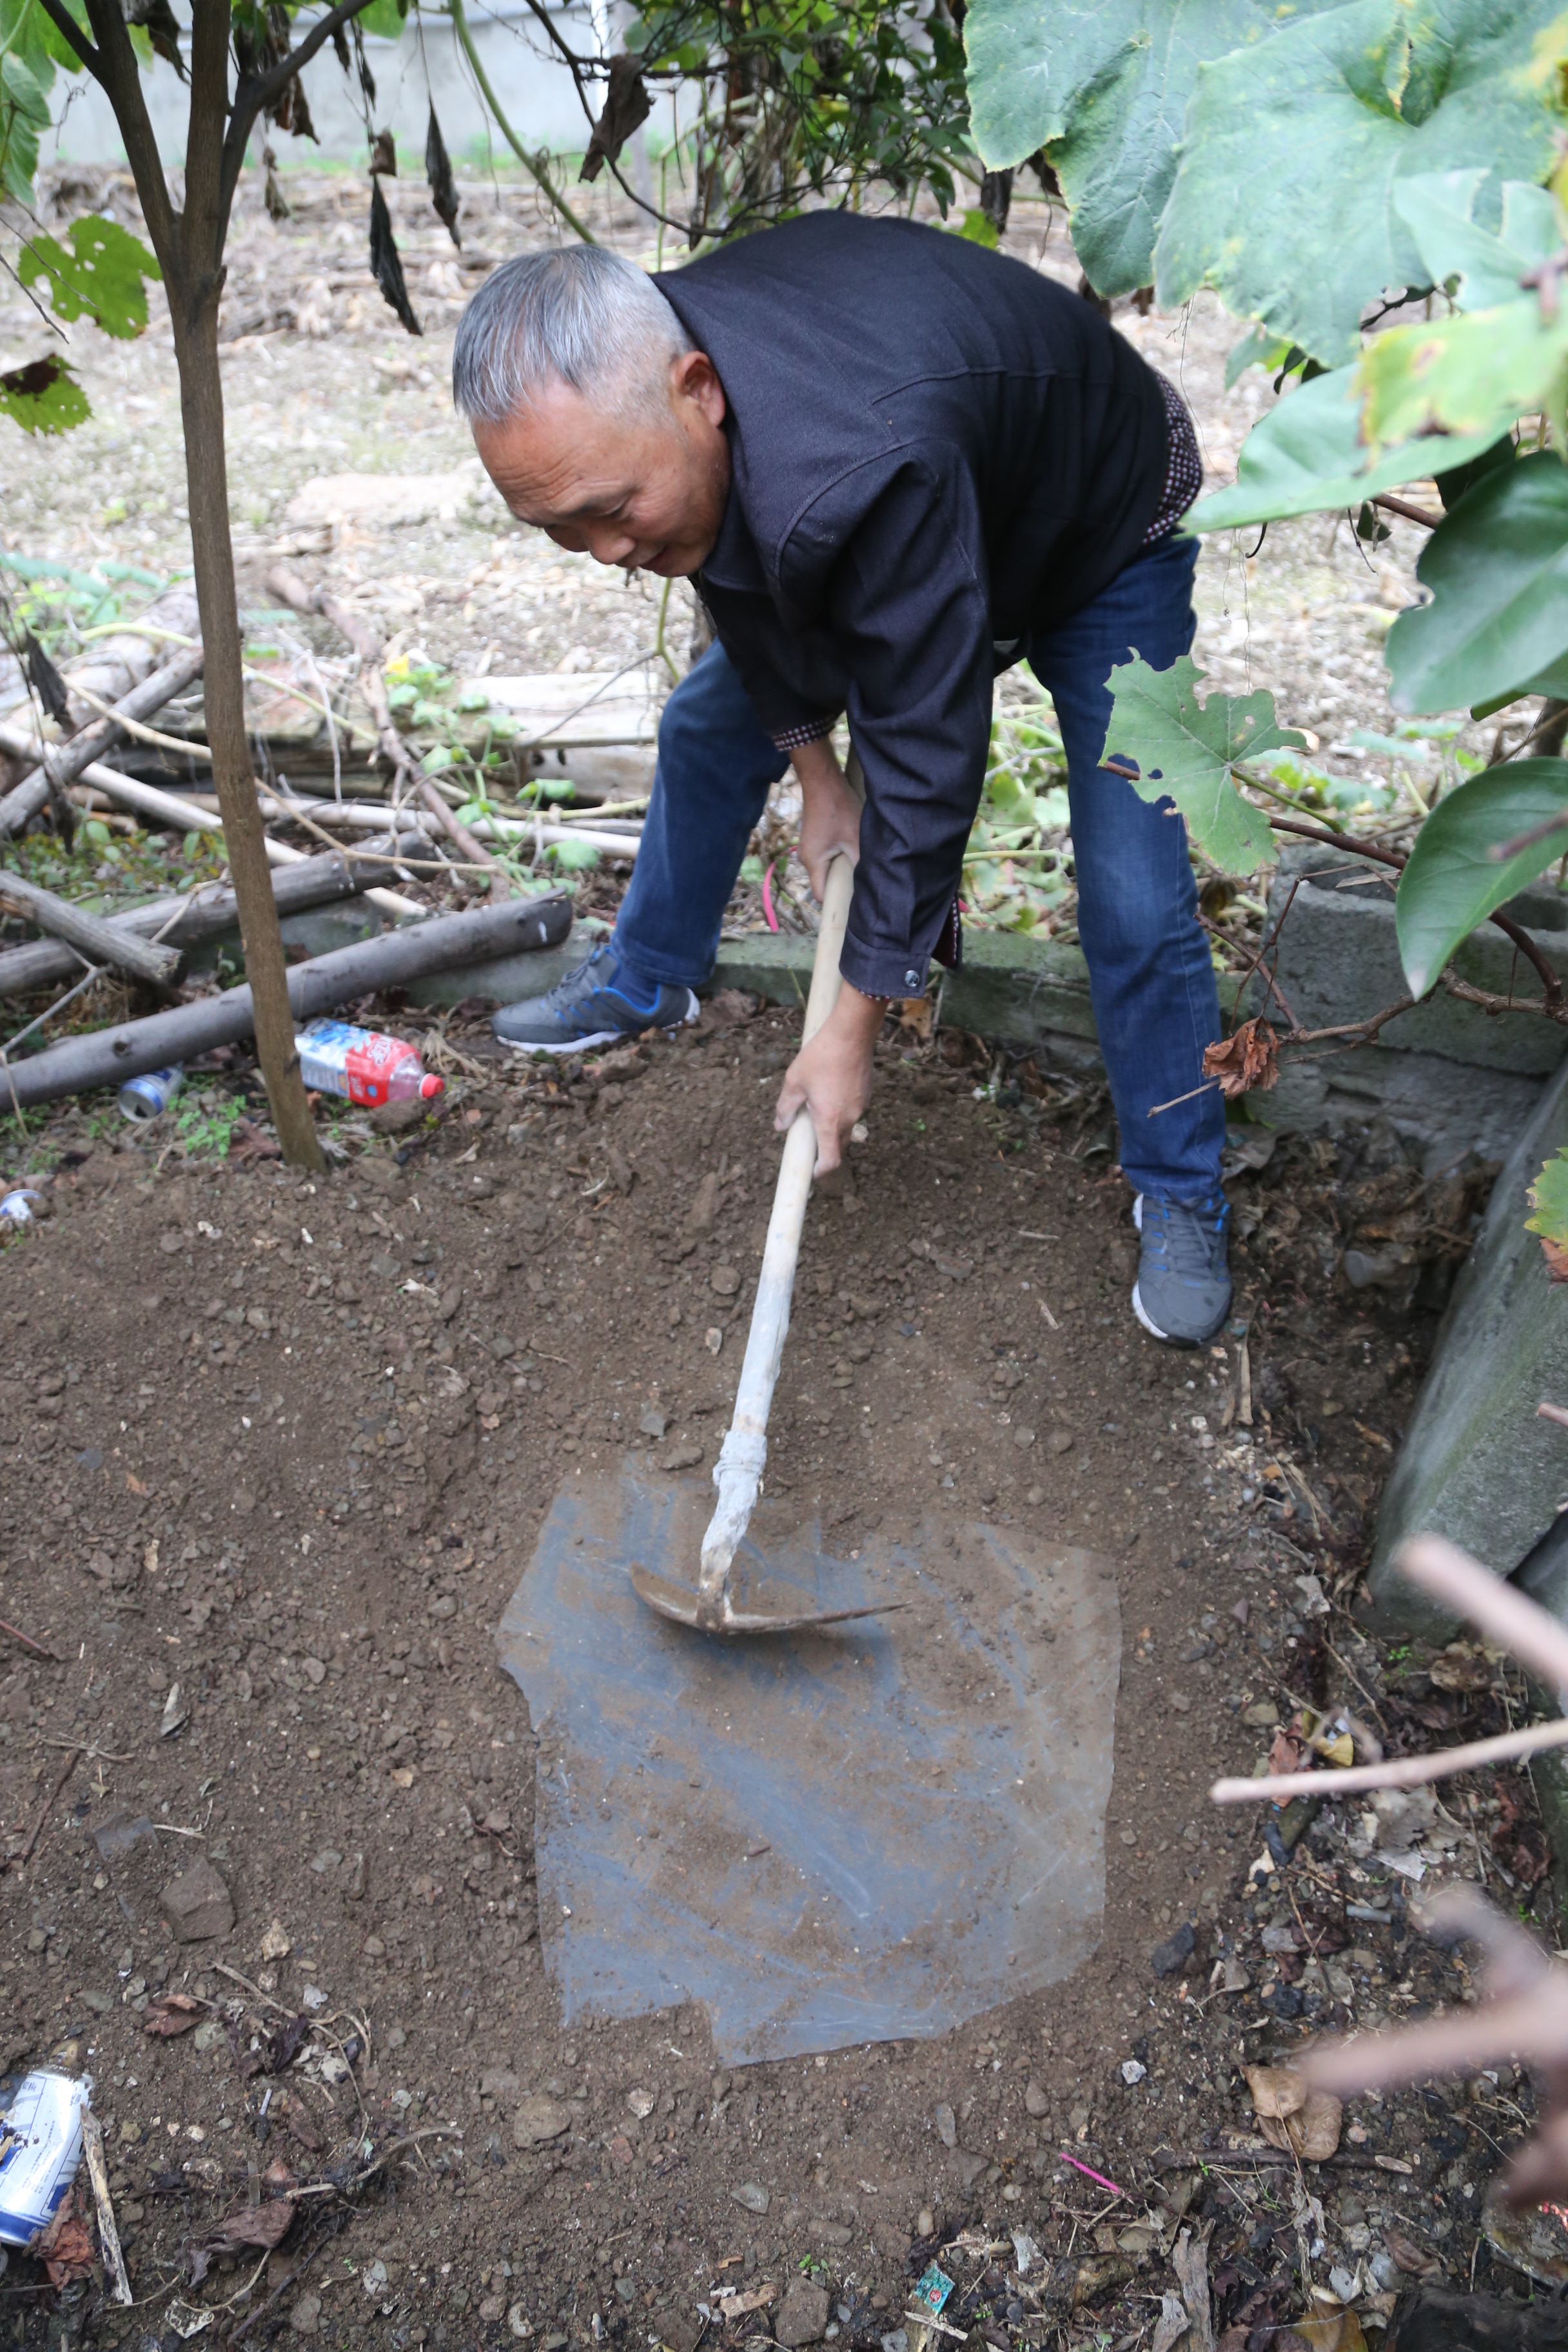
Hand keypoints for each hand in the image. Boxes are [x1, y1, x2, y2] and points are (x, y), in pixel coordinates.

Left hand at [774, 983, 882, 1173]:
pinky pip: (852, 1110)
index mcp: (830, 1121)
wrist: (851, 1033)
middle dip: (824, 1148)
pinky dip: (841, 1110)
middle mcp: (849, 1118)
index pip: (831, 1160)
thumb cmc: (821, 1056)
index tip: (812, 1170)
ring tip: (816, 1104)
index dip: (821, 1170)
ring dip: (832, 1125)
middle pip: (839, 1146)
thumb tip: (780, 1126)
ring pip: (846, 1126)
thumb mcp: (794, 1081)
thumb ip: (785, 1108)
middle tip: (807, 1136)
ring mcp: (861, 1106)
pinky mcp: (866, 1094)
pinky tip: (830, 1090)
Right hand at [792, 737, 860, 901]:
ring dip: (843, 870)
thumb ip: (861, 864)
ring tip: (860, 867)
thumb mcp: (855, 839)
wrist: (823, 780)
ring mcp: (810, 849)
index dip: (839, 903)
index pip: (824, 896)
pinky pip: (828, 858)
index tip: (856, 906)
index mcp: (813, 863)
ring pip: (828, 870)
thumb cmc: (838, 808)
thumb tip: (873, 884)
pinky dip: (840, 858)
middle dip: (844, 886)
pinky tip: (853, 852)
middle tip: (865, 887)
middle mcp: (807, 859)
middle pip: (826, 883)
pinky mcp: (816, 841)